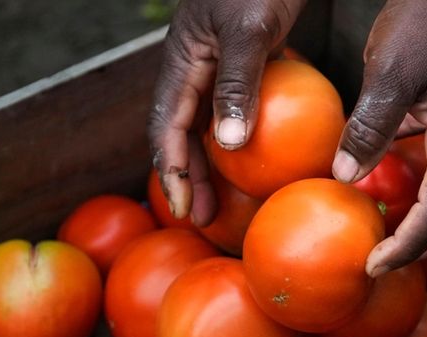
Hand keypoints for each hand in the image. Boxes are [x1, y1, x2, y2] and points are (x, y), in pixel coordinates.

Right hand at [147, 0, 306, 225]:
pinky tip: (260, 155)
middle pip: (182, 132)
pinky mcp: (246, 63)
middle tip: (200, 216)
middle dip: (188, 176)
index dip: (171, 170)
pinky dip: (243, 135)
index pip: (166, 126)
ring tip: (225, 198)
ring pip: (209, 123)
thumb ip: (236, 84)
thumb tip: (227, 146)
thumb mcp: (249, 30)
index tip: (182, 208)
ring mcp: (219, 66)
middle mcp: (195, 68)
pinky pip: (238, 107)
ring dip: (214, 162)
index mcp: (182, 61)